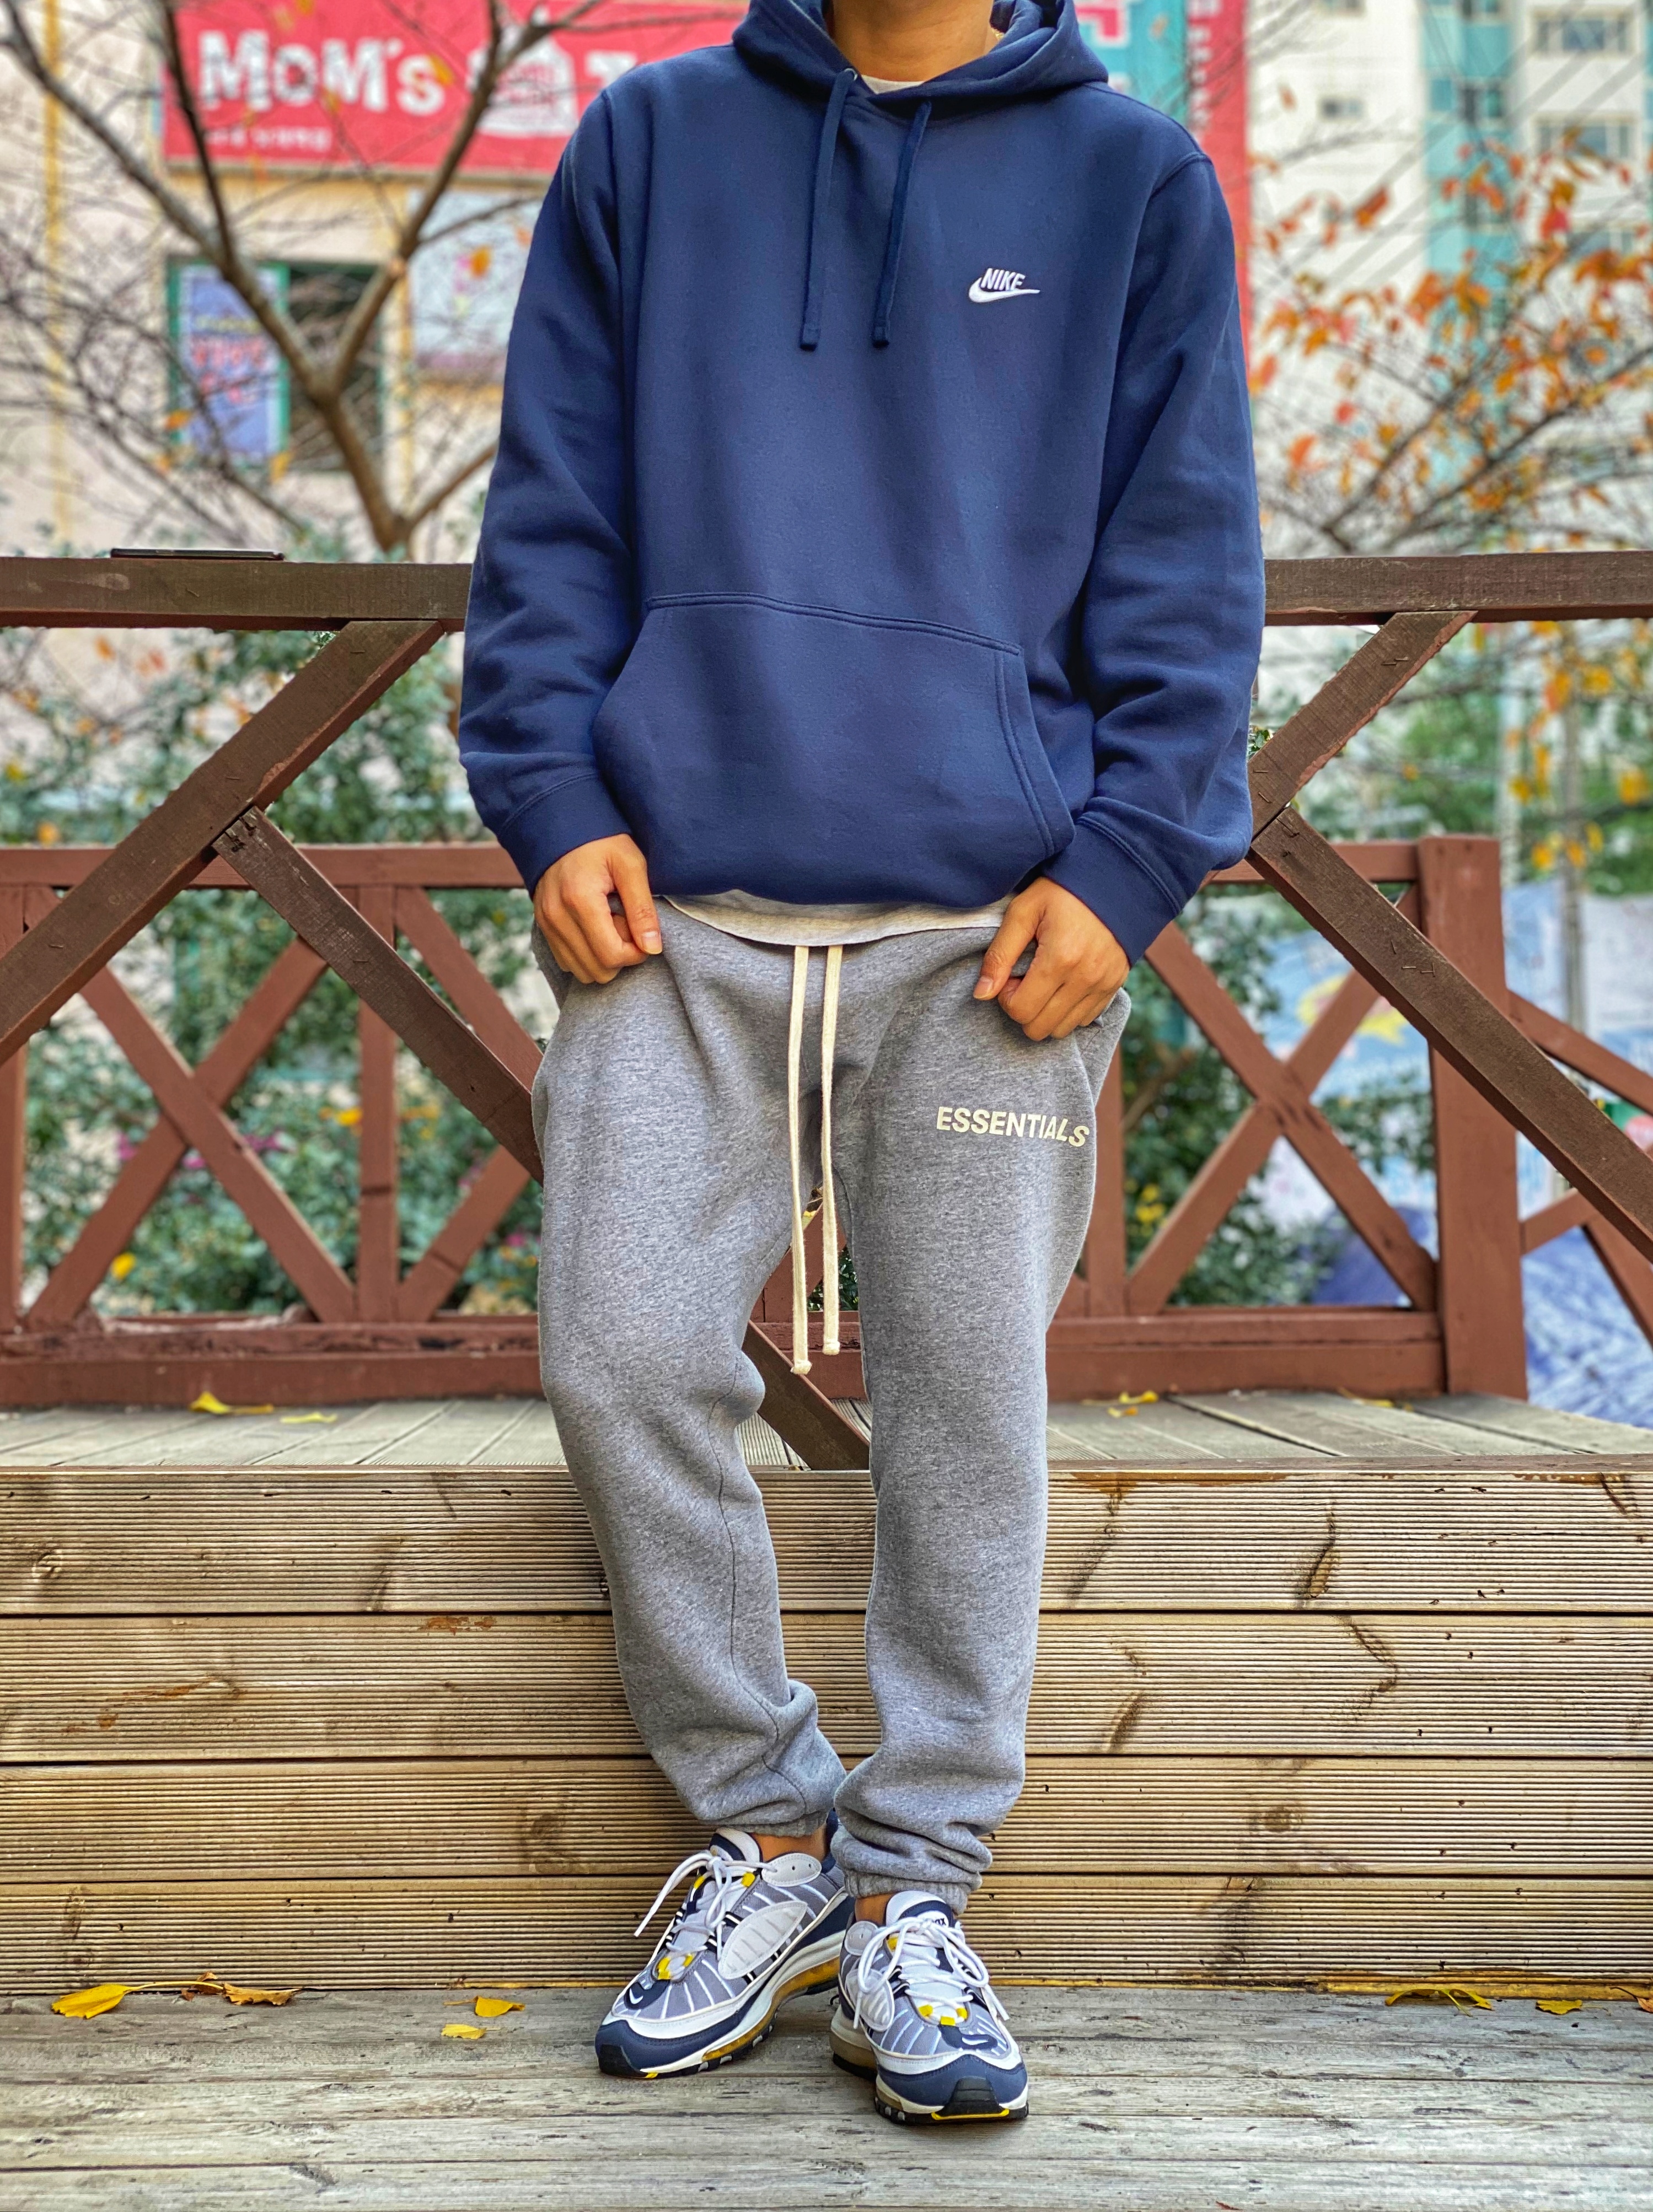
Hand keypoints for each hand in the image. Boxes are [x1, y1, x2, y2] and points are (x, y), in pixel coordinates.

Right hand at [533, 834, 661, 983]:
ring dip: (603, 957)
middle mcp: (557, 917)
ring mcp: (546, 924)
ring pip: (582, 972)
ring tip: (610, 925)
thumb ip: (642, 908)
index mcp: (579, 900)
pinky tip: (595, 929)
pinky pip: (567, 962)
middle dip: (620, 956)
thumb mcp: (631, 866)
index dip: (636, 954)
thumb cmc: (603, 843)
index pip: (611, 956)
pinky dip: (586, 955)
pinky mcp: (542, 927)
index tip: (644, 934)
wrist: (564, 827)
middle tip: (626, 926)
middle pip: (597, 971)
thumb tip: (652, 949)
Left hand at [974, 879, 1127, 1039]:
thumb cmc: (1062, 892)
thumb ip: (999, 954)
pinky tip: (1063, 983)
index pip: (1021, 1010)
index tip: (1011, 973)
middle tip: (1025, 978)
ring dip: (1046, 1012)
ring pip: (1062, 1029)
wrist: (1113, 879)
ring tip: (1045, 980)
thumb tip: (982, 994)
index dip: (1007, 997)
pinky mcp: (1114, 986)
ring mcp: (1104, 985)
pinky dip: (1068, 1009)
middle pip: (1040, 1028)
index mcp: (1060, 959)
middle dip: (1024, 1008)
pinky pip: (1084, 1019)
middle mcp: (1086, 978)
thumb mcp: (1023, 911)